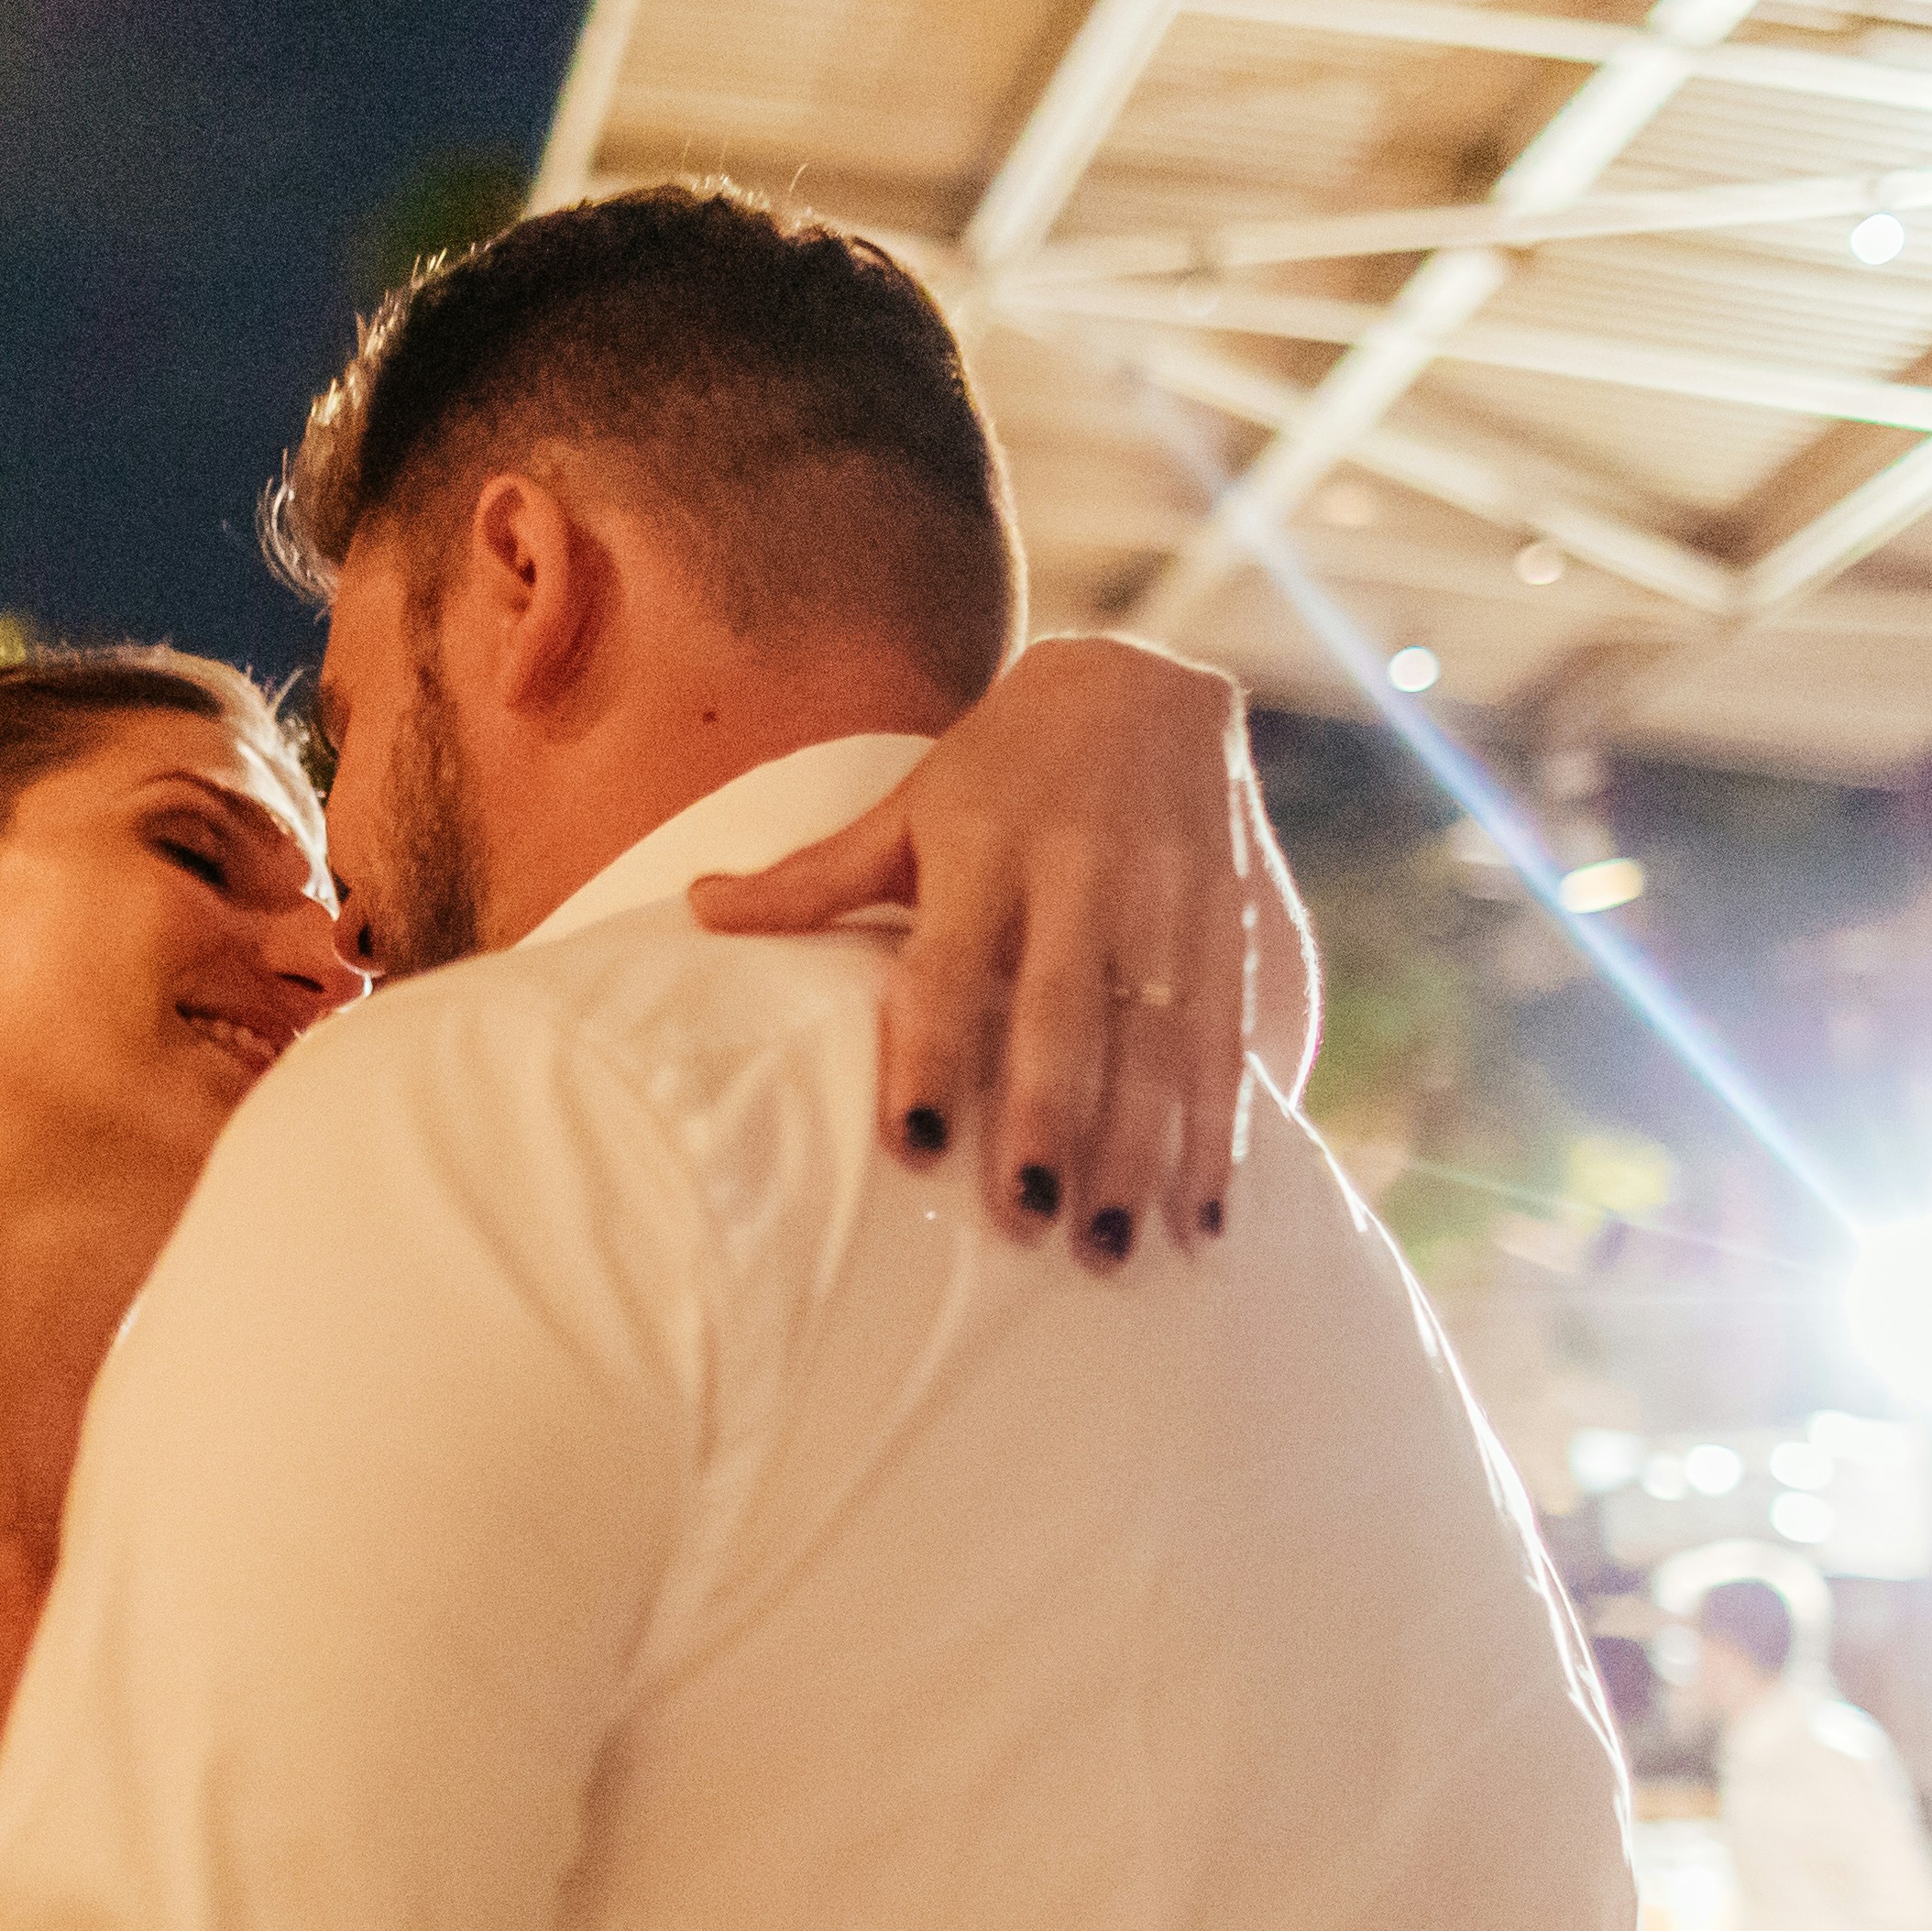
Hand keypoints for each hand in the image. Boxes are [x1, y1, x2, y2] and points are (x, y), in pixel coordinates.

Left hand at [690, 637, 1320, 1264]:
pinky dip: (1225, 1127)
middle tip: (1030, 1224)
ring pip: (1160, 1038)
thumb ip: (815, 877)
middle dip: (1052, 1120)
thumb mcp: (906, 806)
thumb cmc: (999, 766)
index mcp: (987, 847)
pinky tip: (1206, 1213)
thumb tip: (697, 909)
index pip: (950, 964)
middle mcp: (1082, 873)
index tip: (916, 1149)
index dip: (933, 1054)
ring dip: (1143, 1150)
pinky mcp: (1233, 921)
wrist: (1145, 682)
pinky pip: (1232, 1035)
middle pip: (1064, 1012)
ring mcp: (1168, 898)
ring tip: (1112, 1248)